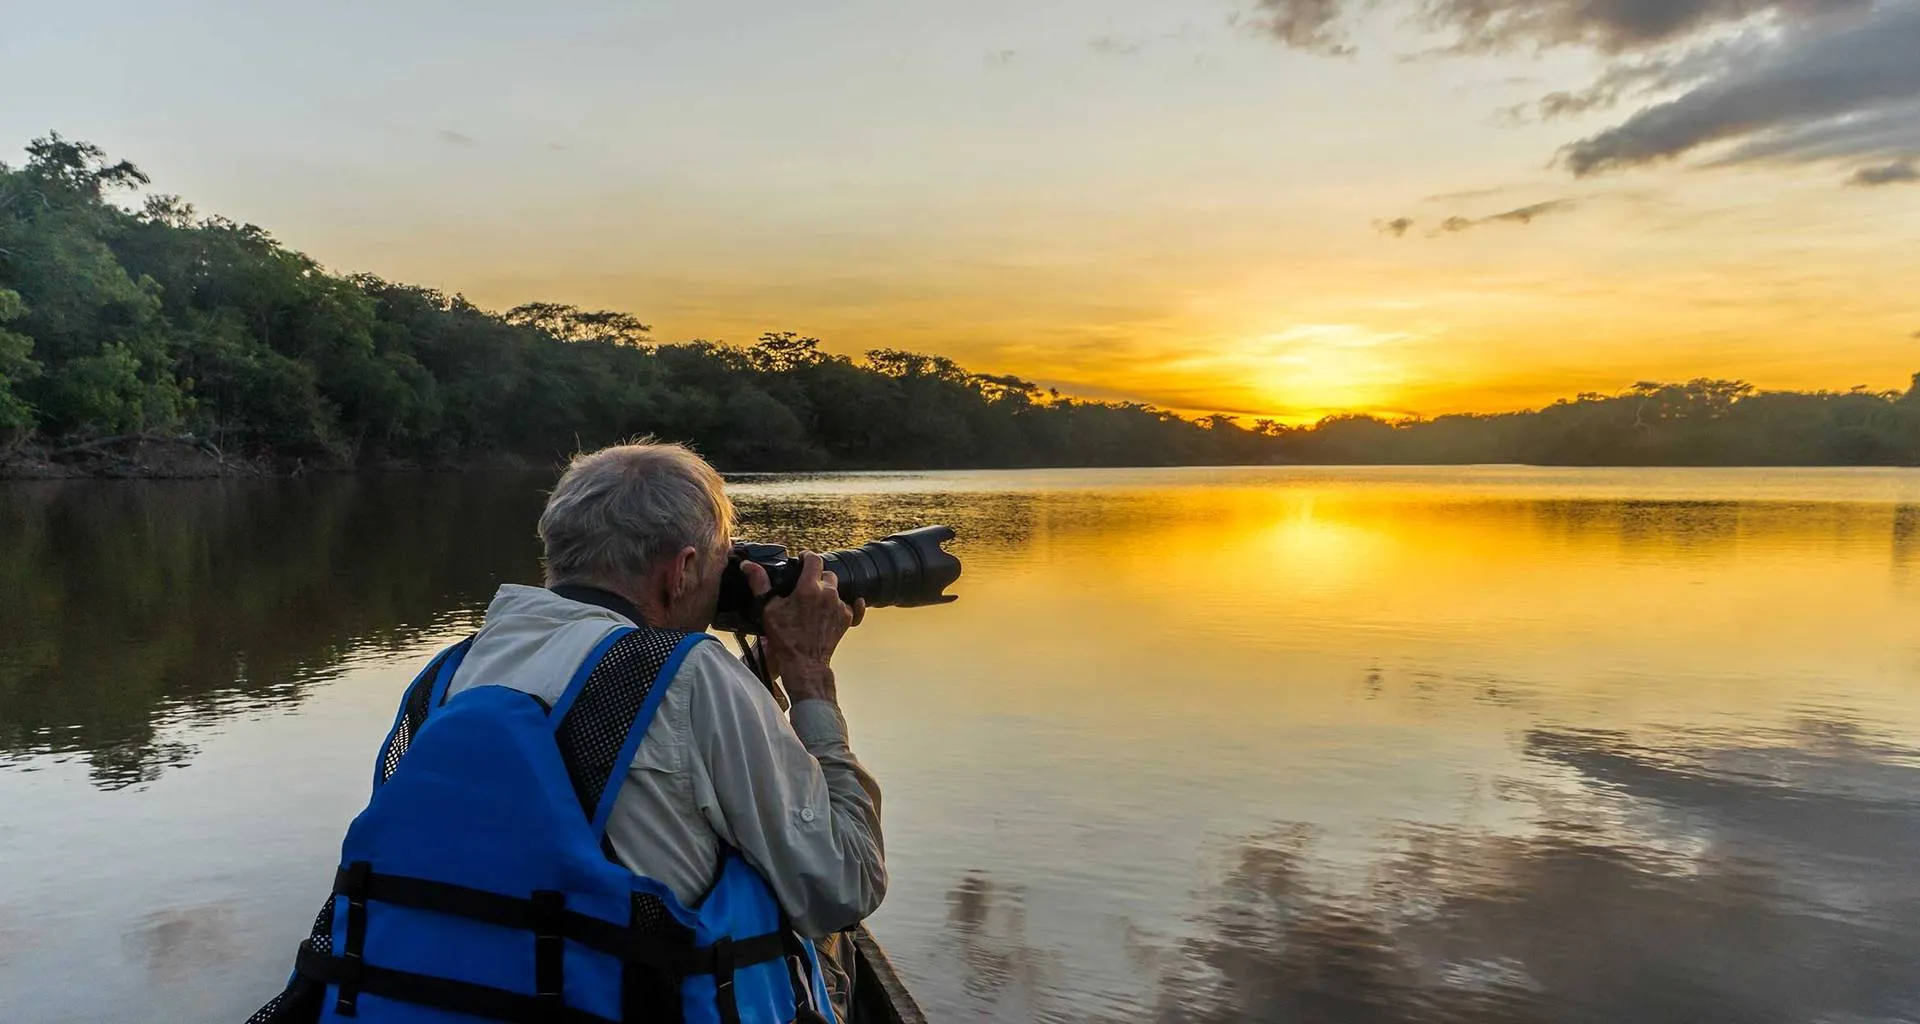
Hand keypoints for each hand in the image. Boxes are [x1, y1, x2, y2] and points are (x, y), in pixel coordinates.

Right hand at [741, 552, 864, 703]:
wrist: (804, 663)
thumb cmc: (785, 638)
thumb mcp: (768, 609)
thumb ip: (760, 583)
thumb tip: (749, 565)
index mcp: (809, 588)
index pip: (814, 559)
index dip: (807, 556)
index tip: (802, 558)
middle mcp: (828, 594)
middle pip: (827, 574)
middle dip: (817, 577)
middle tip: (805, 587)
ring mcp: (840, 606)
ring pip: (836, 590)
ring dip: (827, 592)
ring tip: (814, 603)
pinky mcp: (847, 619)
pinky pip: (847, 605)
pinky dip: (840, 606)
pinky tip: (833, 608)